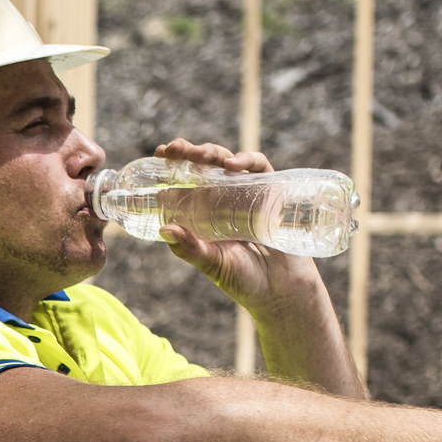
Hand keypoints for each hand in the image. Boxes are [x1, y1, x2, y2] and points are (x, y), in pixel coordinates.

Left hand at [151, 140, 325, 320]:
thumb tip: (165, 229)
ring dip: (212, 152)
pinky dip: (246, 160)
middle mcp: (224, 199)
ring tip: (198, 155)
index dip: (173, 165)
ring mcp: (248, 194)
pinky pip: (259, 168)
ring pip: (228, 162)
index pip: (186, 182)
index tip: (160, 154)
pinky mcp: (272, 192)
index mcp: (204, 213)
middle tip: (174, 150)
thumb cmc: (244, 280)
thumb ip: (190, 249)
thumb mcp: (211, 263)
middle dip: (189, 152)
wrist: (282, 291)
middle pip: (205, 166)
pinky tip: (232, 164)